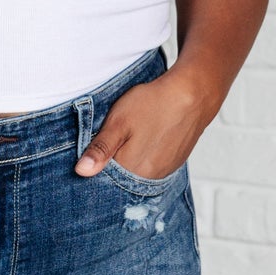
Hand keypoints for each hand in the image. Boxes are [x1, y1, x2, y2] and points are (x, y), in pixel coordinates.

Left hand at [74, 74, 204, 182]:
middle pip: (122, 180)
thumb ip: (100, 149)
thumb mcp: (118, 122)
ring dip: (129, 162)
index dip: (96, 167)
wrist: (193, 94)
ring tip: (130, 139)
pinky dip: (144, 159)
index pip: (105, 180)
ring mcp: (164, 171)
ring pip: (137, 174)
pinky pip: (152, 168)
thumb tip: (82, 172)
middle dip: (111, 166)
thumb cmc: (154, 104)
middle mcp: (150, 177)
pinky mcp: (174, 163)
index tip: (92, 154)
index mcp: (133, 170)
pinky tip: (144, 141)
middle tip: (112, 141)